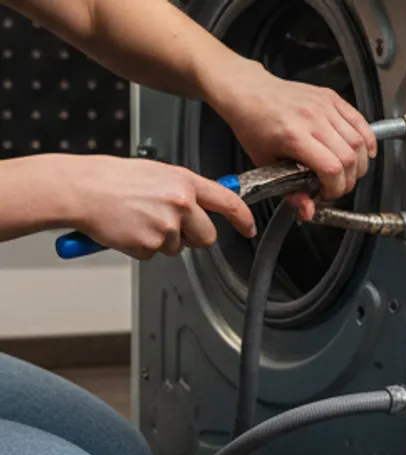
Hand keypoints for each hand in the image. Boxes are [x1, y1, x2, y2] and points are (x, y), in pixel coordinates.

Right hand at [67, 155, 254, 259]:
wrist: (82, 189)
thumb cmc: (113, 179)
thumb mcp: (157, 173)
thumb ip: (183, 190)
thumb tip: (202, 206)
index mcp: (185, 183)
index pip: (228, 202)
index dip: (243, 218)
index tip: (248, 228)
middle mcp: (181, 204)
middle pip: (207, 237)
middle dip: (192, 236)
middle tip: (169, 225)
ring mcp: (166, 226)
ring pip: (178, 247)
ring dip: (162, 240)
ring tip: (138, 219)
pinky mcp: (149, 244)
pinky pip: (153, 254)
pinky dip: (141, 246)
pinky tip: (128, 229)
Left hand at [206, 59, 376, 219]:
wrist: (248, 91)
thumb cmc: (253, 123)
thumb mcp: (264, 163)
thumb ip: (289, 192)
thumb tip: (308, 211)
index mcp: (294, 135)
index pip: (331, 168)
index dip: (335, 188)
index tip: (326, 194)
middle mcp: (312, 118)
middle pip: (349, 157)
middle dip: (348, 180)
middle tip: (336, 186)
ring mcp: (324, 106)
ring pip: (359, 141)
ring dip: (359, 164)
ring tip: (347, 172)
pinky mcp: (331, 98)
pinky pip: (360, 121)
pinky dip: (367, 140)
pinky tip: (364, 152)